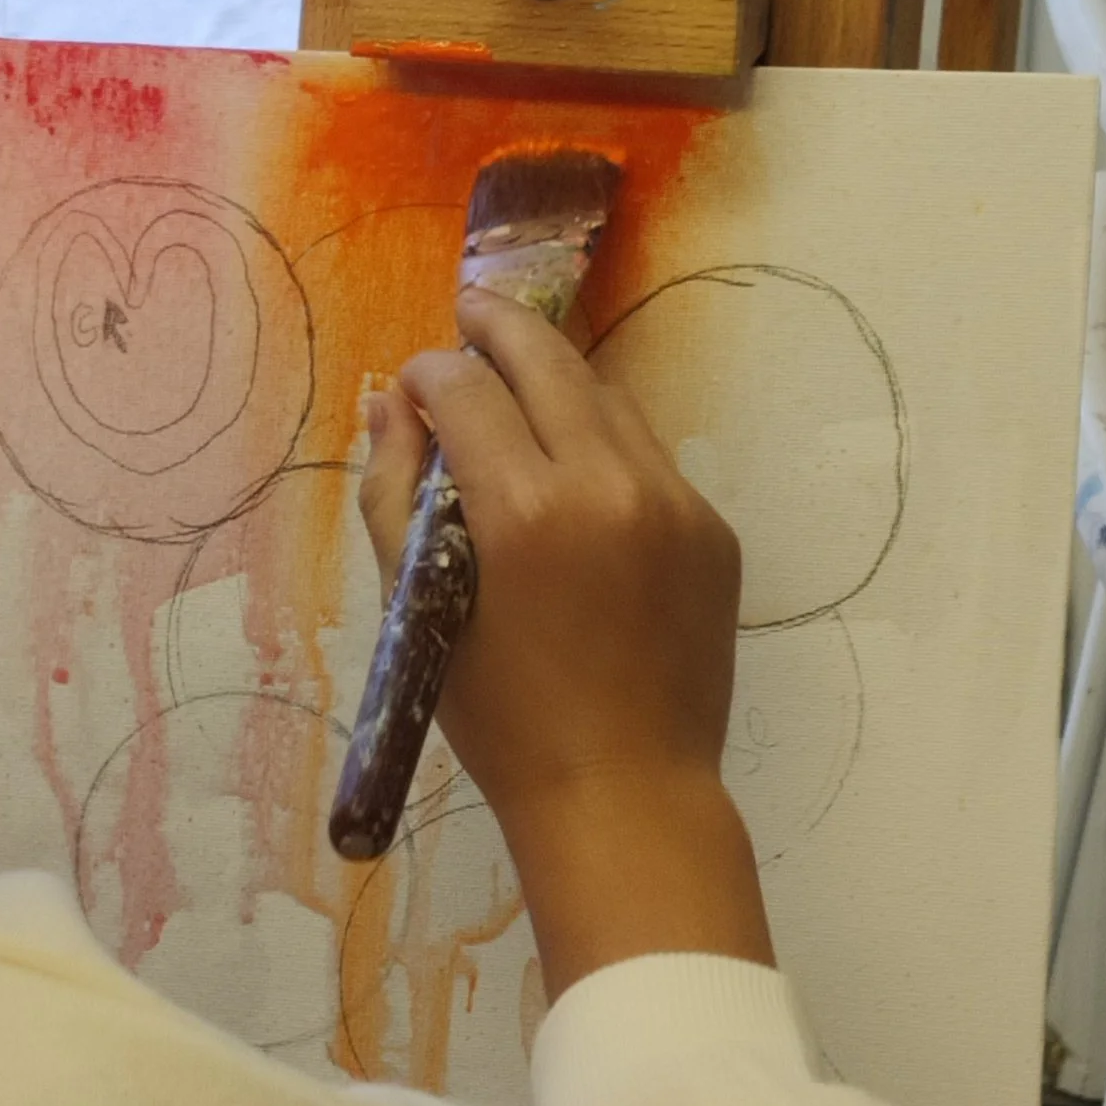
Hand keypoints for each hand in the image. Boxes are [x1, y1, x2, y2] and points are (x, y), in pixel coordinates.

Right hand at [359, 292, 773, 997]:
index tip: (415, 383)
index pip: (467, 389)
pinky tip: (577, 472)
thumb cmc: (503, 721)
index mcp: (524, 510)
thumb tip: (393, 407)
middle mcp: (607, 486)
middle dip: (499, 328)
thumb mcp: (421, 614)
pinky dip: (606, 448)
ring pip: (608, 399)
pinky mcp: (713, 530)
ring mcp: (673, 503)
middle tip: (470, 313)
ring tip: (521, 384)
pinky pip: (649, 459)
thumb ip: (397, 499)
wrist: (626, 793)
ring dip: (558, 381)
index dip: (431, 372)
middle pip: (549, 360)